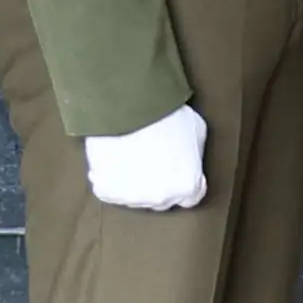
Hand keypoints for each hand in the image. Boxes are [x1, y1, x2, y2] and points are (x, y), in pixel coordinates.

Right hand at [82, 106, 208, 211]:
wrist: (130, 104)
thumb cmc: (165, 114)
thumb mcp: (196, 128)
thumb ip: (196, 152)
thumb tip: (190, 158)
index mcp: (187, 185)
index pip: (189, 198)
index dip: (182, 182)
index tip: (175, 171)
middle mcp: (161, 197)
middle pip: (161, 199)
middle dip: (157, 182)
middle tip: (150, 158)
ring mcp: (132, 197)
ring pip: (134, 196)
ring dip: (132, 181)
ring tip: (129, 154)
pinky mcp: (106, 190)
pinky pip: (109, 191)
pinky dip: (108, 180)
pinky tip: (111, 161)